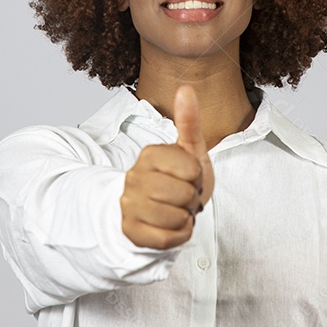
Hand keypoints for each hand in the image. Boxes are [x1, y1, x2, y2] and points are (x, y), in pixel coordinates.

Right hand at [120, 85, 214, 249]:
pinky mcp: (130, 231)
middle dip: (192, 198)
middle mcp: (134, 178)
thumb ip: (188, 121)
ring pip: (176, 218)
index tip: (189, 176)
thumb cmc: (177, 178)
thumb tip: (186, 88)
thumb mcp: (188, 150)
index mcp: (149, 154)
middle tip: (183, 195)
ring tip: (176, 209)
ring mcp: (129, 205)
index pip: (192, 170)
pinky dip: (178, 235)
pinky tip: (171, 225)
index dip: (198, 177)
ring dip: (185, 217)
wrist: (157, 209)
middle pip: (185, 195)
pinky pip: (168, 239)